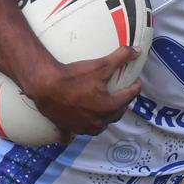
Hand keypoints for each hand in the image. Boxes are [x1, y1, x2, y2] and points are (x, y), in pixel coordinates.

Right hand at [25, 46, 141, 135]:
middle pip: (116, 114)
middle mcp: (98, 121)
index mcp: (109, 107)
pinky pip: (76, 133)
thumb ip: (121, 57)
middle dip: (121, 104)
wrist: (45, 86)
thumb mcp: (100, 65)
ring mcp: (83, 127)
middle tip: (122, 95)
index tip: (136, 83)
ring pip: (100, 126)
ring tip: (105, 110)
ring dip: (104, 119)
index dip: (134, 88)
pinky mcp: (69, 128)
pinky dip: (79, 129)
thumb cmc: (74, 76)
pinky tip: (78, 127)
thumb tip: (137, 50)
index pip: (128, 97)